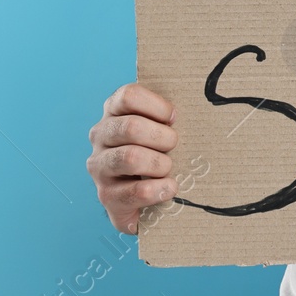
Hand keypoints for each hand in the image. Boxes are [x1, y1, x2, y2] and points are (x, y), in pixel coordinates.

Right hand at [87, 82, 178, 233]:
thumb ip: (166, 115)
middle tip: (174, 145)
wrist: (140, 200)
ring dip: (159, 163)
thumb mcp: (158, 127)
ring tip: (168, 168)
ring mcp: (99, 166)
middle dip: (162, 137)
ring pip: (131, 158)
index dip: (157, 106)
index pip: (128, 96)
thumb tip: (196, 107)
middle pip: (131, 127)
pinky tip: (169, 188)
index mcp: (114, 112)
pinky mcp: (106, 196)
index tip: (173, 118)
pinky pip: (136, 191)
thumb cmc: (155, 151)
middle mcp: (100, 136)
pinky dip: (159, 189)